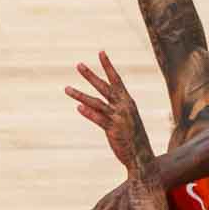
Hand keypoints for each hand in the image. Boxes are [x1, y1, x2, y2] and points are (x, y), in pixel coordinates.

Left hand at [65, 51, 155, 172]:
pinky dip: (89, 113)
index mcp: (128, 102)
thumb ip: (114, 110)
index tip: (101, 52)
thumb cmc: (133, 138)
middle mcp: (124, 107)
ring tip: (66, 89)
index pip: (116, 80)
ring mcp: (118, 118)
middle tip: (78, 64)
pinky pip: (99, 119)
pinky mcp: (113, 130)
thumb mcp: (127, 119)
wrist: (142, 156)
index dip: (108, 66)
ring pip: (96, 102)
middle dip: (90, 75)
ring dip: (80, 95)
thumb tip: (100, 105)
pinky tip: (78, 108)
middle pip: (104, 87)